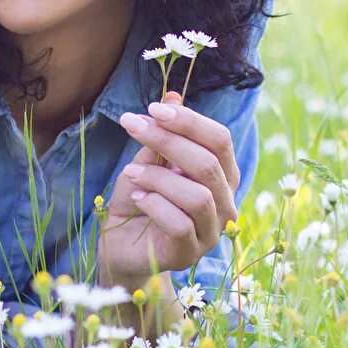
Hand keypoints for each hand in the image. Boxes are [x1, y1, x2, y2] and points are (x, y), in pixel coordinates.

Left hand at [97, 90, 241, 288]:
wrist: (122, 245)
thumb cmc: (140, 198)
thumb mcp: (148, 160)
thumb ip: (163, 134)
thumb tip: (173, 95)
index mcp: (222, 174)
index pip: (219, 140)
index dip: (189, 121)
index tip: (153, 108)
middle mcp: (225, 201)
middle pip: (208, 164)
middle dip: (168, 140)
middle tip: (132, 126)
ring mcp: (211, 230)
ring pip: (198, 196)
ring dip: (159, 177)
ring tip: (131, 171)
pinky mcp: (191, 252)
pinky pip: (181, 224)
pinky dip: (156, 205)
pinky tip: (137, 198)